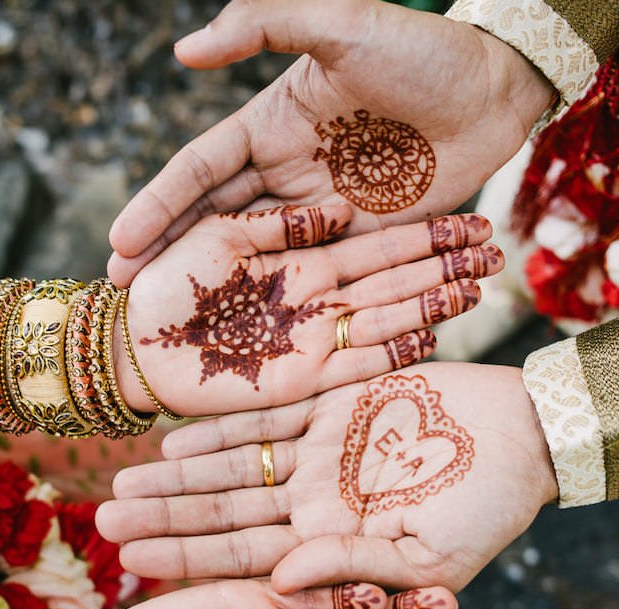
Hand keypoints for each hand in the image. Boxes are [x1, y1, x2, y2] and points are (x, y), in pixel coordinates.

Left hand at [97, 362, 558, 592]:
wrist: (529, 437)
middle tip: (101, 516)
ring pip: (230, 468)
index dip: (185, 556)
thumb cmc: (491, 509)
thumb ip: (353, 568)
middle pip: (221, 513)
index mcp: (329, 546)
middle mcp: (311, 504)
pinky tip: (171, 439)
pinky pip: (264, 420)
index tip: (128, 559)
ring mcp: (317, 457)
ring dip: (177, 475)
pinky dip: (222, 428)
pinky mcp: (330, 409)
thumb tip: (280, 582)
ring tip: (121, 479)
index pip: (241, 556)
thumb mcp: (430, 556)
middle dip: (162, 515)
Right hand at [107, 0, 555, 286]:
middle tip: (120, 295)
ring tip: (169, 324)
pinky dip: (274, 303)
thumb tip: (183, 50)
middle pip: (210, 224)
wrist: (496, 88)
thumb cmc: (420, 49)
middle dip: (165, 258)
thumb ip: (264, 24)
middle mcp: (282, 175)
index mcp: (265, 128)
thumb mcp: (340, 23)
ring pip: (249, 257)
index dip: (156, 207)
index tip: (120, 243)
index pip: (197, 174)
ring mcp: (318, 215)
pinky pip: (308, 276)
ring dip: (211, 290)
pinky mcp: (357, 244)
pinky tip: (245, 333)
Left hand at [115, 205, 502, 417]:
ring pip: (385, 318)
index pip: (371, 243)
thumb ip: (280, 225)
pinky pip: (358, 365)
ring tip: (481, 286)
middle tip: (495, 248)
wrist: (134, 348)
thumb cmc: (165, 286)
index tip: (467, 219)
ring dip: (431, 305)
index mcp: (295, 261)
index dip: (418, 233)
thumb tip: (342, 207)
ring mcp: (312, 341)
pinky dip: (395, 352)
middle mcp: (313, 300)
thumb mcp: (220, 238)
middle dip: (441, 266)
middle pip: (392, 279)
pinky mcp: (301, 381)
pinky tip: (435, 336)